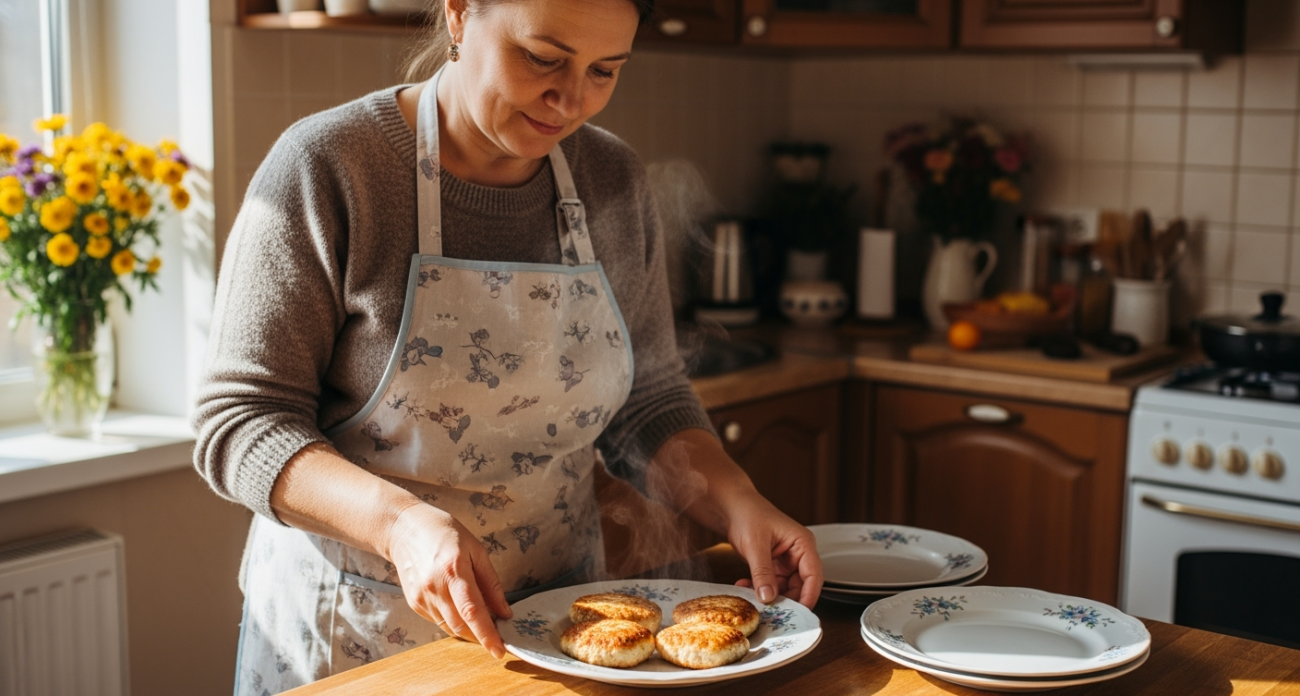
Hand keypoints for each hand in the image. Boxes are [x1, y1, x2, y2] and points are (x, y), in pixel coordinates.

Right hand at [386, 502, 512, 657]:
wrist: (404, 529)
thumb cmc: (445, 533)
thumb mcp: (477, 550)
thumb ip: (491, 583)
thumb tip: (504, 612)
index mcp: (453, 570)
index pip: (472, 611)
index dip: (486, 634)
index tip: (499, 650)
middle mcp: (434, 588)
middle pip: (460, 626)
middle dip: (480, 636)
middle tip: (498, 635)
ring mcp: (421, 598)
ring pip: (450, 628)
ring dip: (468, 631)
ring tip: (482, 620)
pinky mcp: (414, 603)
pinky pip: (439, 621)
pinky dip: (454, 622)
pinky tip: (459, 608)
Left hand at [725, 494, 822, 607]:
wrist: (731, 507)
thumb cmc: (748, 514)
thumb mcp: (755, 545)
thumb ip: (762, 573)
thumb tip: (768, 597)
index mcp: (803, 543)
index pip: (814, 575)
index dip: (809, 595)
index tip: (800, 613)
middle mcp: (798, 553)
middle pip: (801, 585)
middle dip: (786, 599)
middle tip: (771, 610)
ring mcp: (786, 560)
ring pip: (785, 588)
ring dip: (770, 595)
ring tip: (752, 596)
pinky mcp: (774, 565)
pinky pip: (772, 584)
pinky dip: (760, 588)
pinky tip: (745, 587)